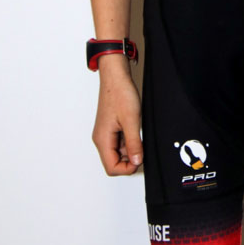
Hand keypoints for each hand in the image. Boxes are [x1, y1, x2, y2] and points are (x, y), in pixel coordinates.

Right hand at [92, 58, 142, 174]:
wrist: (116, 76)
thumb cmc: (119, 93)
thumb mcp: (131, 120)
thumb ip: (134, 143)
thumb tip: (137, 161)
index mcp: (102, 139)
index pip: (111, 168)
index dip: (127, 168)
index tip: (140, 159)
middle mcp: (102, 138)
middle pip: (114, 162)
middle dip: (129, 159)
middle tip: (142, 148)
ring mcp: (106, 133)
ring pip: (118, 153)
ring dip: (130, 149)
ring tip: (138, 134)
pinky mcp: (111, 128)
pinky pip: (120, 142)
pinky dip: (129, 141)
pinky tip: (136, 130)